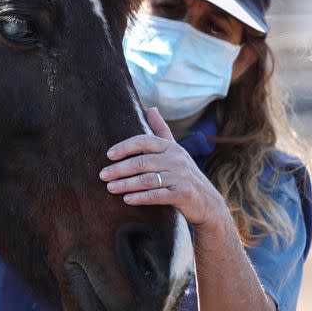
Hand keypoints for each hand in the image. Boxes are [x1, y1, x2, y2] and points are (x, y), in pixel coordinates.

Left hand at [99, 107, 226, 227]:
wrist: (208, 202)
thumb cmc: (184, 174)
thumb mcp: (175, 150)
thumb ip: (161, 130)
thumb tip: (151, 108)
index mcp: (171, 147)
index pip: (145, 141)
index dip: (125, 147)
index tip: (109, 155)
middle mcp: (176, 159)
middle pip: (142, 162)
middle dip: (120, 169)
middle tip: (103, 175)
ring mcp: (181, 177)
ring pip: (147, 180)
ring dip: (126, 184)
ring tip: (110, 188)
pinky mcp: (183, 194)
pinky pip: (157, 196)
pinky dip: (141, 198)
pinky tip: (127, 199)